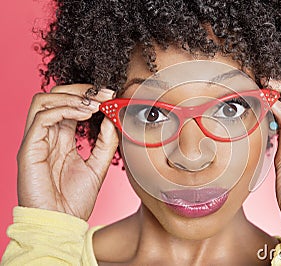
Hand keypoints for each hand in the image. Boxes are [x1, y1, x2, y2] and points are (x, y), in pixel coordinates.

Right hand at [17, 85, 117, 220]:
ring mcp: (36, 141)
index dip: (89, 97)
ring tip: (95, 104)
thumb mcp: (98, 166)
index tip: (111, 96)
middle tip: (105, 94)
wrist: (61, 224)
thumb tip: (113, 117)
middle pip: (55, 97)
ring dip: (72, 97)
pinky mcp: (29, 149)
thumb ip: (106, 142)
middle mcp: (47, 136)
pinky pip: (41, 118)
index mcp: (61, 139)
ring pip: (44, 101)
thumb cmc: (75, 200)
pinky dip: (64, 109)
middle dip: (82, 91)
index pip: (70, 106)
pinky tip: (85, 114)